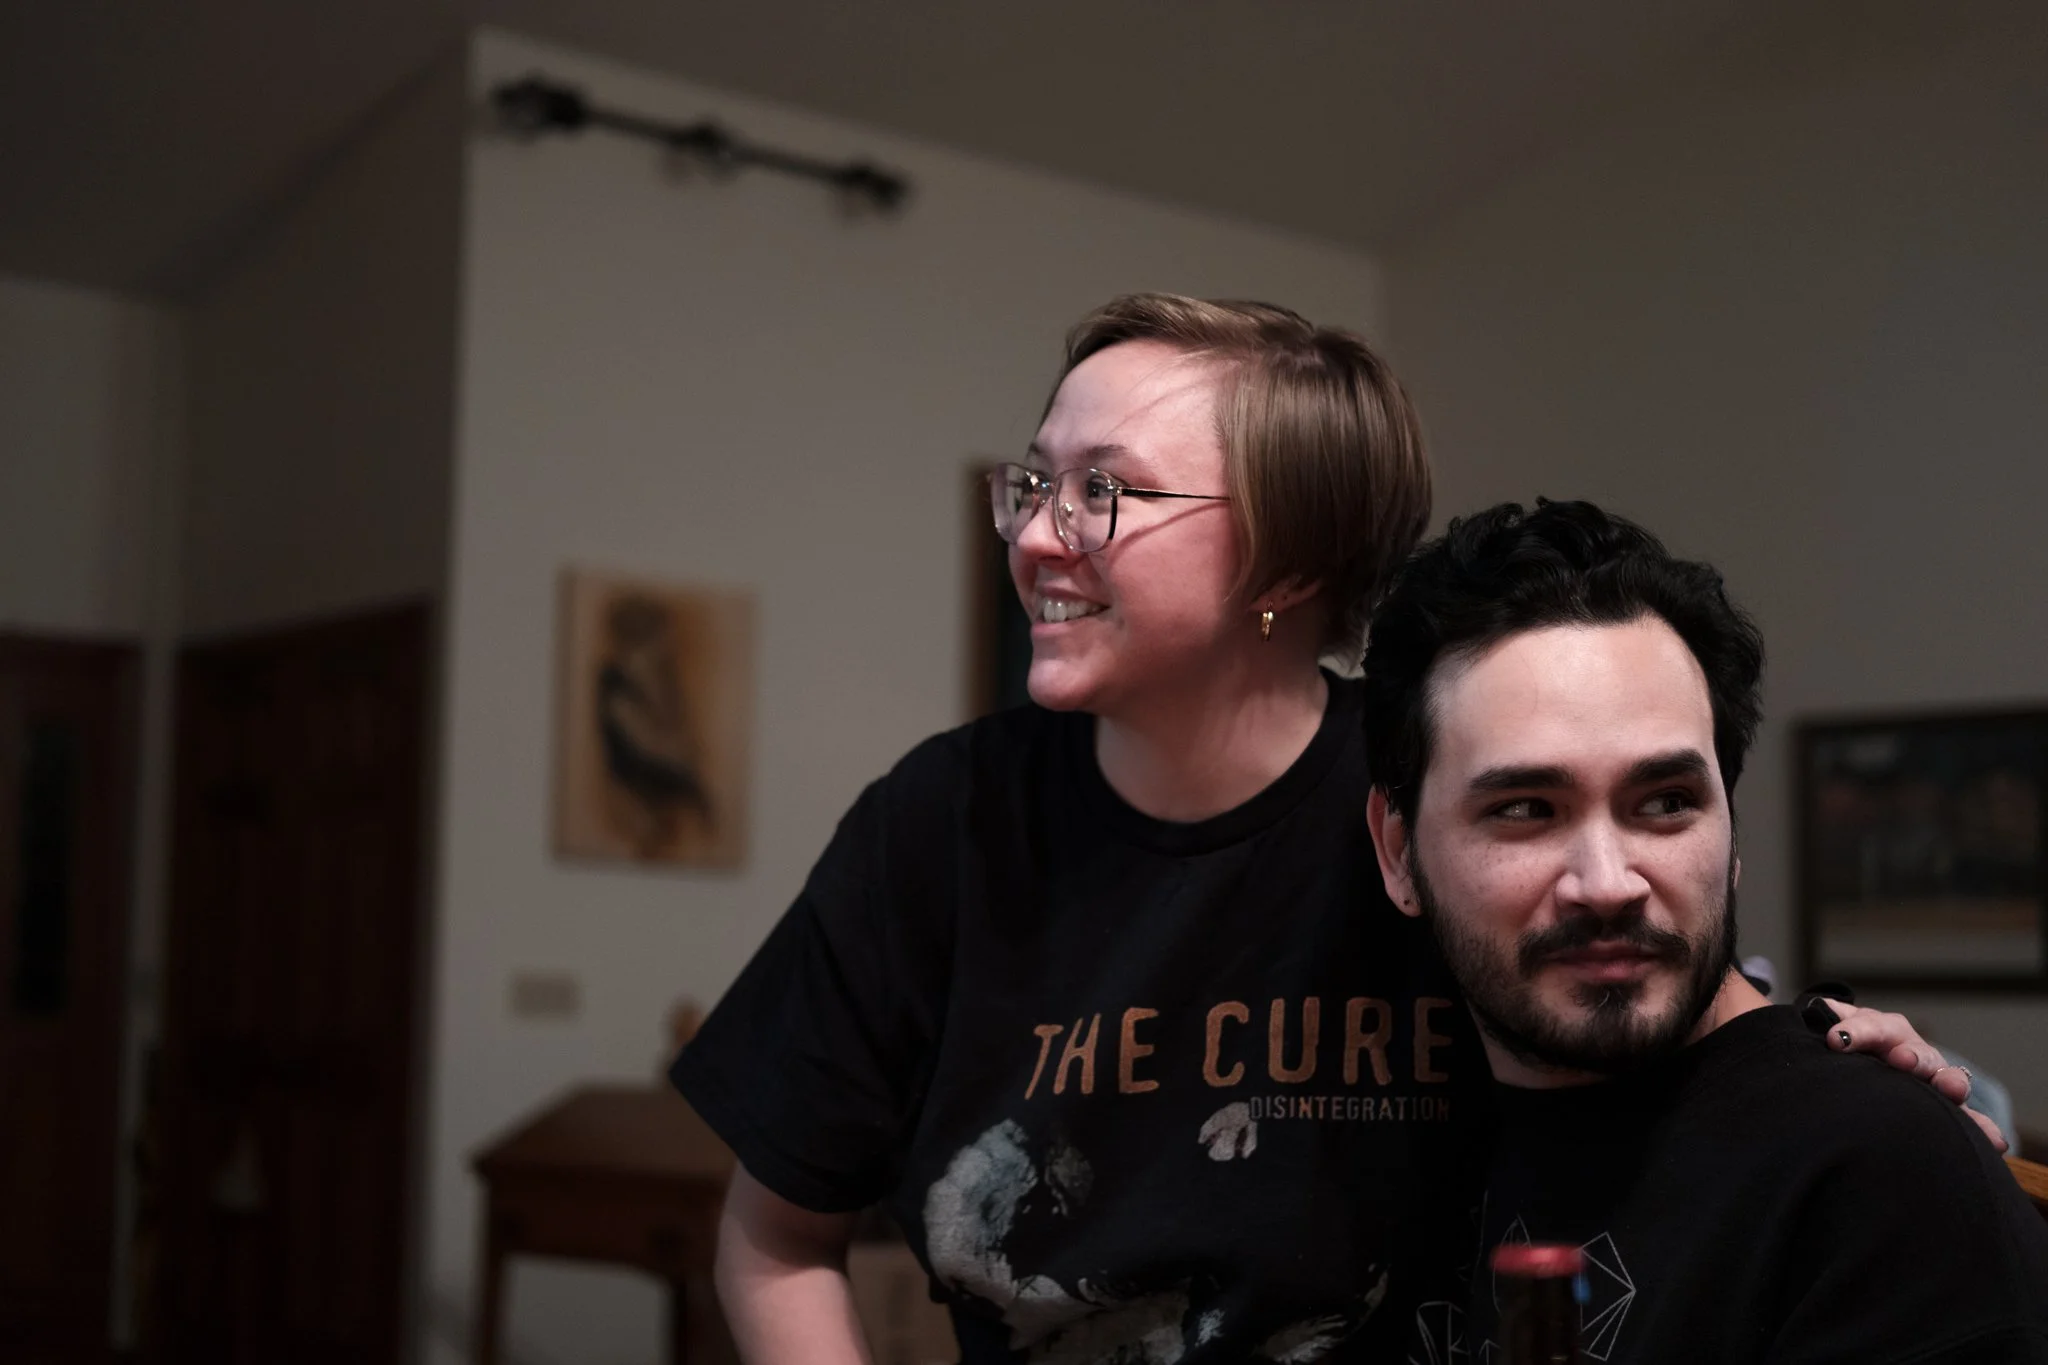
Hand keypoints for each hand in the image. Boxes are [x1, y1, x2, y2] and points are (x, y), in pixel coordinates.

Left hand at [1814, 998, 2007, 1151]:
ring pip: (1946, 1077)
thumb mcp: (1834, 1030)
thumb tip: (1808, 1007)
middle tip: (1901, 1060)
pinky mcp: (1944, 1105)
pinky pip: (1966, 1117)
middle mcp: (1911, 1050)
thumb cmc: (1846, 1045)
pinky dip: (1979, 1127)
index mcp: (1882, 1029)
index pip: (1870, 1026)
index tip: (1837, 1039)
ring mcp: (1931, 1077)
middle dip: (1910, 1055)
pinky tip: (1994, 1140)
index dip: (1856, 1031)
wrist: (1865, 1062)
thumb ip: (1826, 1022)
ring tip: (1951, 1090)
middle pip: (1916, 1051)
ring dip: (1949, 1083)